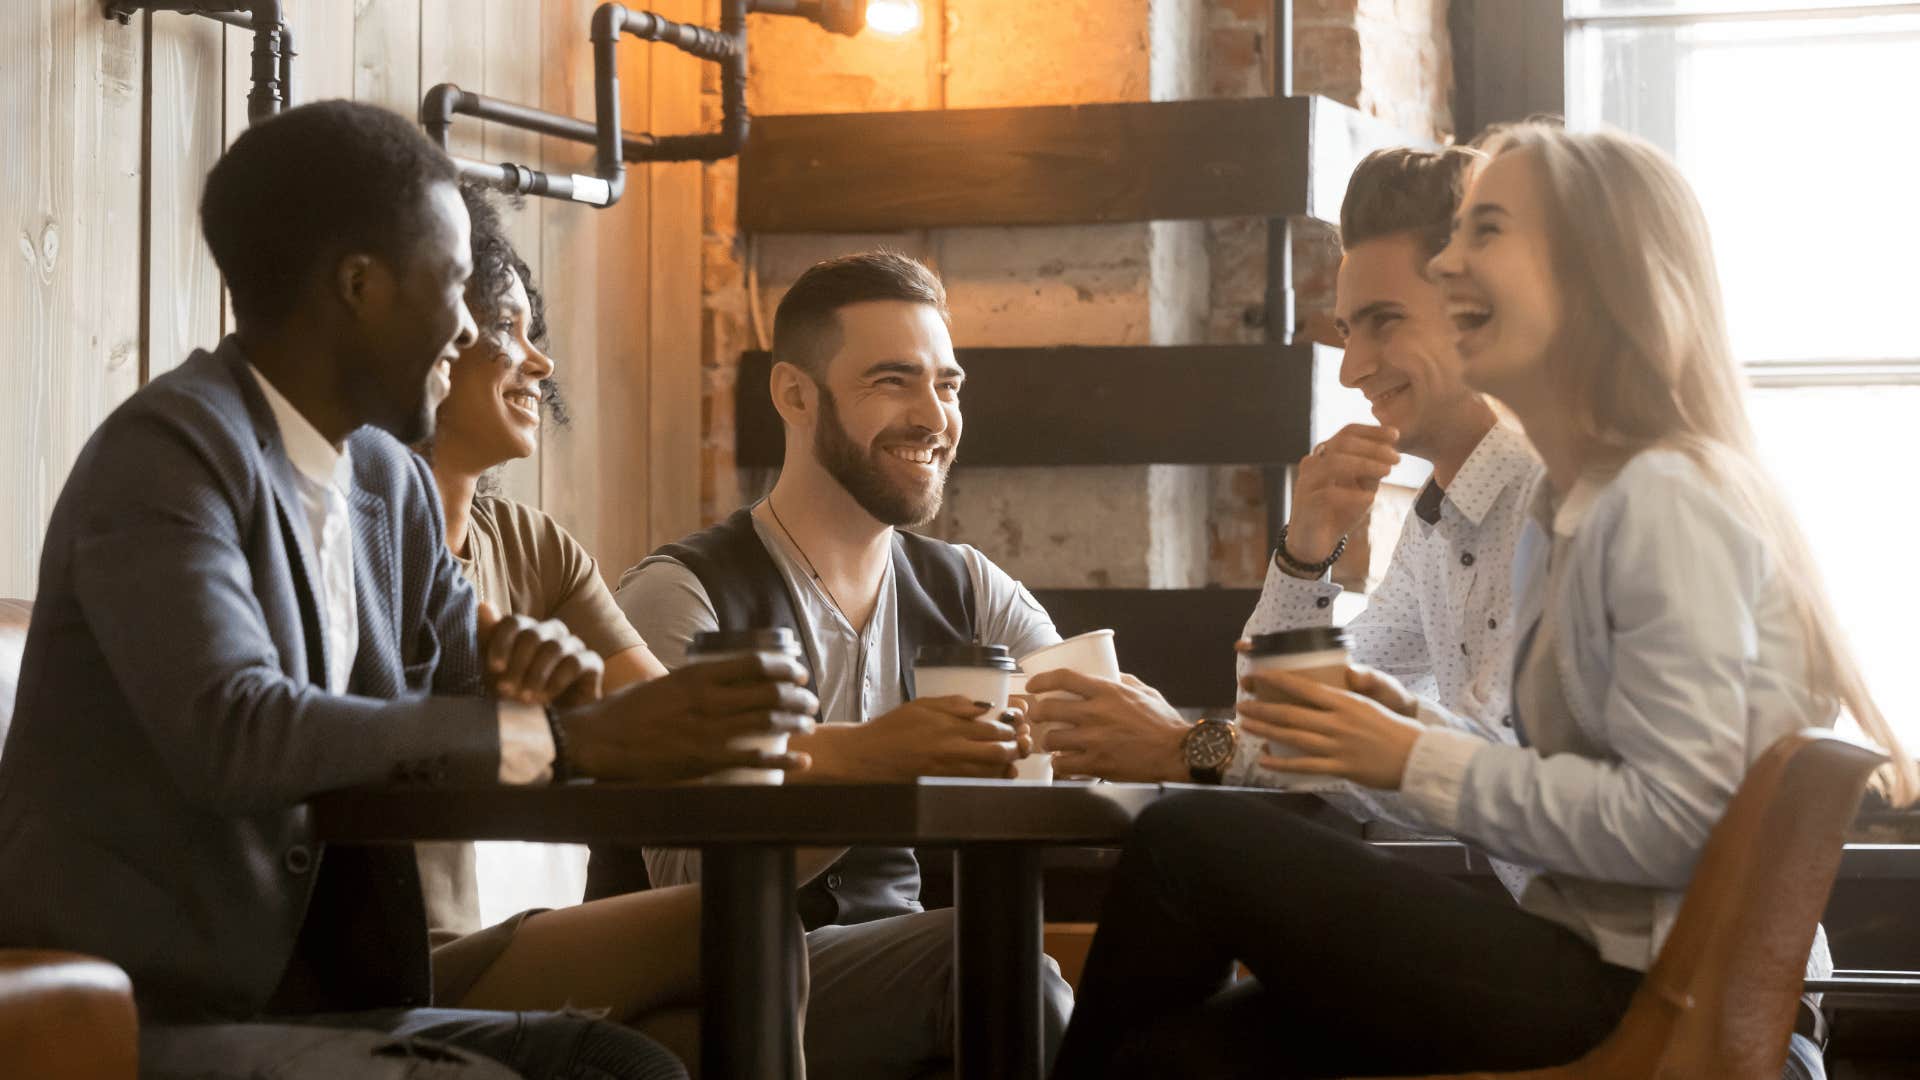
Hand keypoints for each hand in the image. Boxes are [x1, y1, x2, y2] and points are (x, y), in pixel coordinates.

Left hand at [478, 601, 603, 705]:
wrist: (549, 723)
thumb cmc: (518, 691)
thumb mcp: (495, 669)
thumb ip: (489, 638)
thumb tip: (483, 605)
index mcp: (528, 629)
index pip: (513, 622)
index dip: (502, 642)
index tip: (493, 667)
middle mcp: (552, 632)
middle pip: (533, 635)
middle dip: (517, 664)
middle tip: (506, 690)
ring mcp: (574, 645)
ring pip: (554, 648)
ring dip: (535, 675)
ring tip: (524, 698)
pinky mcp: (591, 662)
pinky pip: (574, 663)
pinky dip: (556, 682)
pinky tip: (545, 699)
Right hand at [559, 652, 817, 782]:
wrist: (597, 742)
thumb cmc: (625, 711)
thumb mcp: (663, 683)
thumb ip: (693, 682)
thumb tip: (718, 679)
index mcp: (697, 676)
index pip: (755, 664)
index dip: (784, 667)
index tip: (798, 672)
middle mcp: (707, 701)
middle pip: (769, 693)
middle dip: (797, 696)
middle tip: (810, 699)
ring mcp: (707, 732)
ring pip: (767, 724)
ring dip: (796, 722)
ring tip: (809, 722)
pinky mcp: (704, 761)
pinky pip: (753, 760)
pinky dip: (783, 760)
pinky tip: (802, 761)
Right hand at [801, 696, 1021, 781]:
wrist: (867, 756)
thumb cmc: (893, 727)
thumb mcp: (923, 705)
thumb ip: (955, 704)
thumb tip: (985, 706)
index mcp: (948, 727)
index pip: (992, 729)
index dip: (1010, 727)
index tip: (1015, 723)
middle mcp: (951, 751)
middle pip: (998, 753)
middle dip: (1014, 748)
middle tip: (1019, 742)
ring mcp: (948, 772)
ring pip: (990, 773)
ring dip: (1006, 766)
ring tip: (1011, 758)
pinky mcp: (942, 785)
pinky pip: (975, 785)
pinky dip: (990, 779)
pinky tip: (993, 773)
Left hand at [1027, 670, 1187, 782]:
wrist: (1178, 753)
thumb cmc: (1164, 723)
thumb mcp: (1145, 692)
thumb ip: (1124, 681)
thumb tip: (1110, 674)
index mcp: (1107, 692)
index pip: (1063, 677)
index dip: (1041, 680)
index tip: (1033, 685)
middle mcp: (1096, 713)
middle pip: (1048, 708)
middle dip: (1038, 713)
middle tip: (1039, 717)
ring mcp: (1094, 740)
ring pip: (1051, 738)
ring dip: (1048, 741)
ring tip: (1053, 742)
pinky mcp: (1096, 764)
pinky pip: (1063, 765)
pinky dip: (1060, 764)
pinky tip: (1064, 762)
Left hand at [1236, 666, 1423, 788]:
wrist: (1417, 755)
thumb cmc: (1394, 728)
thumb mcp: (1368, 704)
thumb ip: (1344, 697)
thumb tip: (1332, 682)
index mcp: (1345, 701)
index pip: (1304, 687)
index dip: (1276, 682)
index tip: (1257, 677)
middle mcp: (1337, 721)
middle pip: (1291, 713)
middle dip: (1262, 708)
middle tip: (1242, 704)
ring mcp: (1337, 745)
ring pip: (1293, 737)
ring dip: (1266, 731)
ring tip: (1245, 726)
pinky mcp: (1340, 767)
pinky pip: (1305, 766)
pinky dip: (1282, 763)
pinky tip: (1264, 760)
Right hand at [1283, 424, 1399, 573]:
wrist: (1314, 544)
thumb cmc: (1338, 514)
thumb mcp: (1361, 489)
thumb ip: (1371, 472)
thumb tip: (1390, 452)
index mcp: (1326, 456)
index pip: (1348, 432)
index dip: (1373, 431)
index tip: (1396, 435)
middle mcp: (1313, 463)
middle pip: (1342, 442)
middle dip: (1373, 447)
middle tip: (1396, 458)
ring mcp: (1306, 482)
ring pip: (1334, 462)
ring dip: (1365, 465)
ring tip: (1387, 472)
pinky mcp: (1305, 503)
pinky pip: (1329, 493)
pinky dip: (1352, 495)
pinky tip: (1370, 499)